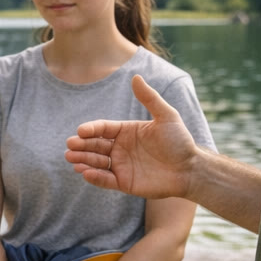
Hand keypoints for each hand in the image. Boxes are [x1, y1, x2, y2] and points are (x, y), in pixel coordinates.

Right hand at [65, 75, 197, 198]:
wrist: (191, 170)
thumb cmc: (180, 141)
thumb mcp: (167, 116)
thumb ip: (149, 98)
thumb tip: (136, 77)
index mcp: (126, 131)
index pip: (103, 128)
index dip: (91, 129)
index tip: (81, 131)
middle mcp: (120, 148)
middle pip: (95, 145)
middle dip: (81, 146)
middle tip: (70, 146)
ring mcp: (121, 166)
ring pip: (96, 162)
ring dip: (83, 160)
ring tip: (71, 159)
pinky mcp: (124, 183)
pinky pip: (105, 180)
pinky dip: (94, 177)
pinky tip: (85, 172)